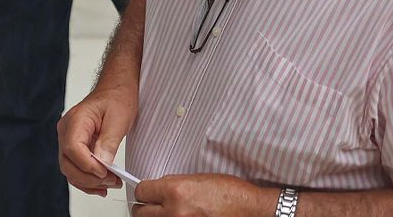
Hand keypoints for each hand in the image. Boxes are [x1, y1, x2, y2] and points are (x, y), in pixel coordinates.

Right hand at [56, 82, 136, 195]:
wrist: (115, 91)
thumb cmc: (116, 99)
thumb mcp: (118, 119)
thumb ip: (109, 142)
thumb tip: (102, 164)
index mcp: (76, 120)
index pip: (72, 149)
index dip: (87, 165)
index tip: (106, 173)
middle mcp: (67, 131)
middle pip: (67, 163)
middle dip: (89, 178)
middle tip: (111, 181)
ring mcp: (68, 139)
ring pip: (69, 170)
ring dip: (88, 182)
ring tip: (109, 184)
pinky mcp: (74, 147)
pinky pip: (75, 168)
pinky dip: (86, 180)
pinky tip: (100, 185)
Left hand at [132, 174, 269, 216]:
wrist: (251, 210)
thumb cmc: (230, 193)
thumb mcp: (196, 179)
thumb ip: (172, 184)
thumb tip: (156, 189)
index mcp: (175, 191)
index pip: (140, 191)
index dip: (144, 191)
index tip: (148, 193)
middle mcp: (175, 211)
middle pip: (140, 212)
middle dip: (146, 207)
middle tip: (155, 206)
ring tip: (171, 213)